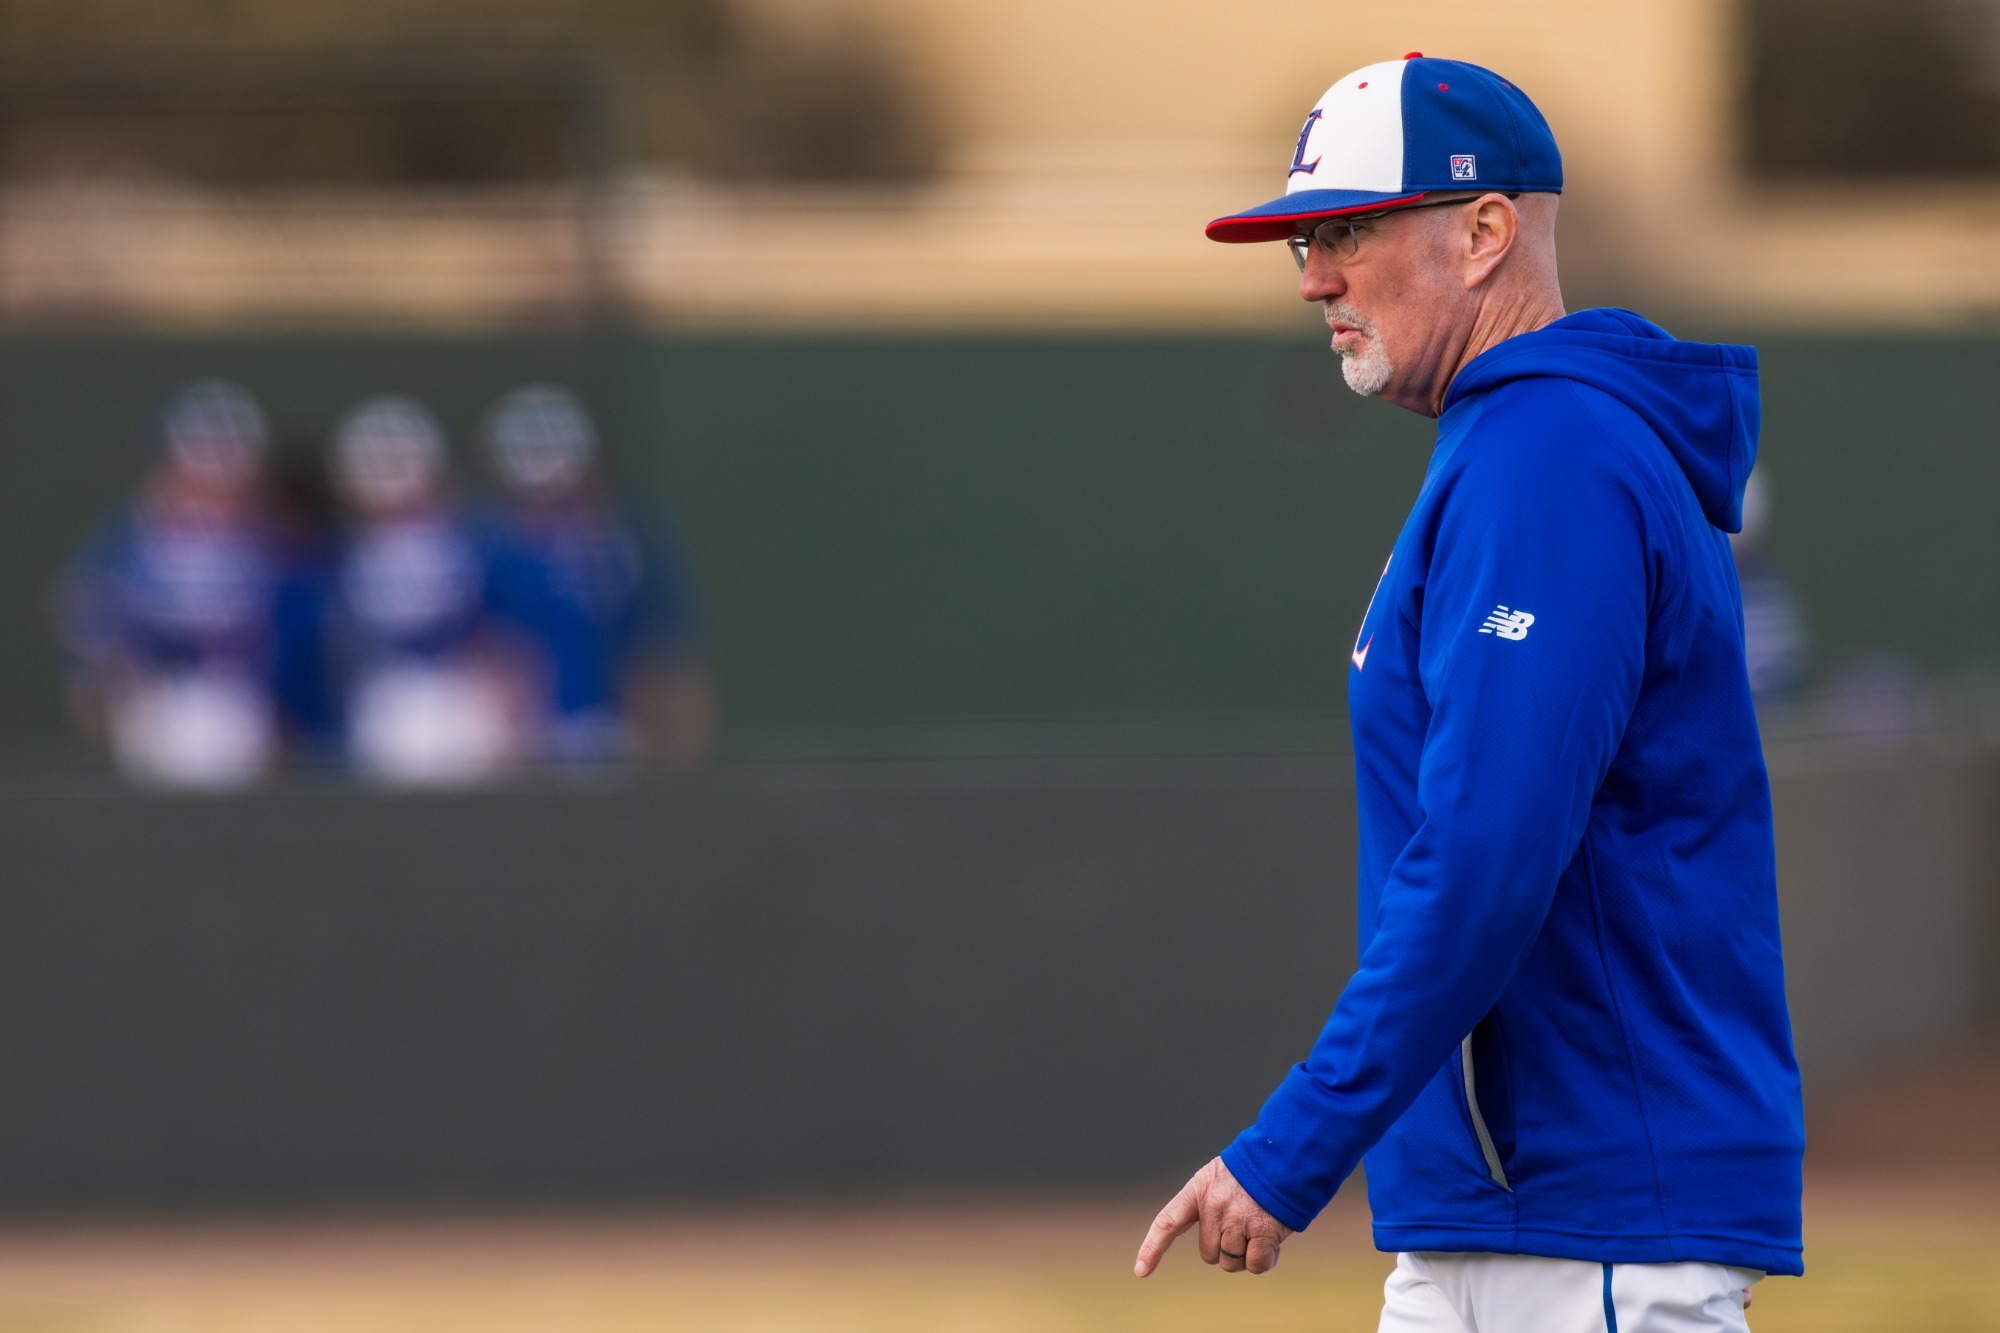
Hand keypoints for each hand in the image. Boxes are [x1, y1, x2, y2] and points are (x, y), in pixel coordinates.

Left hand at [1134, 1157, 1292, 1276]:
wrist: (1285, 1157)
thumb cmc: (1253, 1173)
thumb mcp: (1221, 1179)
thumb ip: (1210, 1207)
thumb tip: (1215, 1248)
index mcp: (1199, 1190)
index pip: (1168, 1221)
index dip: (1153, 1248)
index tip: (1141, 1271)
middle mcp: (1214, 1206)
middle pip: (1208, 1253)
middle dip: (1225, 1248)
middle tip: (1243, 1227)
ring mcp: (1237, 1219)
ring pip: (1231, 1262)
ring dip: (1245, 1254)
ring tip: (1258, 1228)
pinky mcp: (1262, 1231)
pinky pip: (1254, 1264)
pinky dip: (1265, 1260)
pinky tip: (1272, 1242)